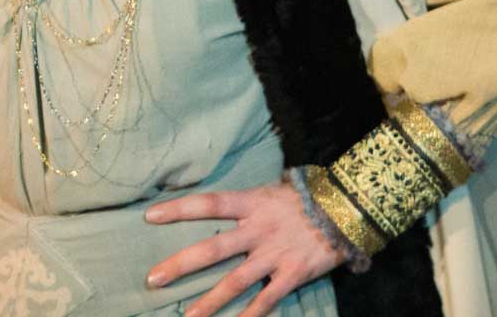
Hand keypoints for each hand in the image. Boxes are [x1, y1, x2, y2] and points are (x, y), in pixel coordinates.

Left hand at [143, 180, 346, 316]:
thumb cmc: (302, 200)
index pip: (208, 203)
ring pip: (235, 281)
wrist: (346, 209)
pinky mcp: (293, 274)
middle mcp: (259, 229)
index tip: (150, 216)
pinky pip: (267, 300)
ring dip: (209, 301)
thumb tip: (212, 208)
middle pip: (213, 248)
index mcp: (251, 203)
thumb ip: (243, 204)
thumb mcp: (269, 192)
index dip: (179, 209)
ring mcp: (275, 254)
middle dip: (181, 265)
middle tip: (153, 278)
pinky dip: (250, 316)